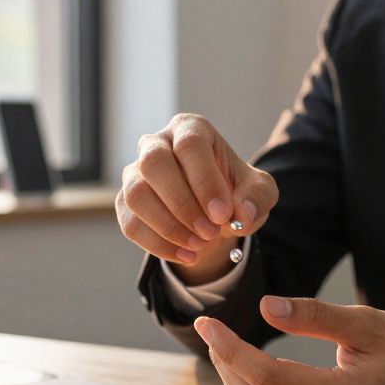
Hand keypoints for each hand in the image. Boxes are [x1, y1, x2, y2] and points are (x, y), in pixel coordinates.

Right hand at [117, 113, 277, 282]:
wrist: (212, 213)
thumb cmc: (235, 192)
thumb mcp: (259, 192)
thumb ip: (257, 198)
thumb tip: (242, 214)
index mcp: (191, 130)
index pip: (190, 145)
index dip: (204, 181)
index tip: (222, 214)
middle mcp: (157, 144)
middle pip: (154, 163)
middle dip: (182, 204)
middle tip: (209, 232)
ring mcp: (135, 172)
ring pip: (136, 195)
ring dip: (169, 226)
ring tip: (199, 245)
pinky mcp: (125, 202)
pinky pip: (131, 223)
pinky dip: (159, 244)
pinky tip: (186, 255)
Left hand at [193, 296, 384, 384]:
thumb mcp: (366, 321)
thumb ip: (315, 315)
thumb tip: (266, 306)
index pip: (267, 377)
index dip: (229, 349)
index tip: (208, 323)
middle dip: (224, 363)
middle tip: (213, 330)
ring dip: (235, 379)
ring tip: (225, 344)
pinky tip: (250, 364)